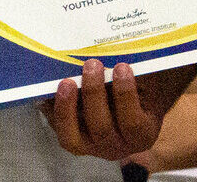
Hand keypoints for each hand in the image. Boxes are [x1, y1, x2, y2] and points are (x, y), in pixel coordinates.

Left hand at [42, 60, 167, 160]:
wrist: (127, 105)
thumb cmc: (140, 91)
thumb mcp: (148, 84)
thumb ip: (142, 74)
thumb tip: (131, 50)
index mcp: (141, 134)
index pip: (134, 123)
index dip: (126, 95)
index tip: (122, 66)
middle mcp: (116, 147)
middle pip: (101, 127)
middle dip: (94, 93)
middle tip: (92, 64)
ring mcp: (90, 146)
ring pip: (73, 135)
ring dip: (67, 106)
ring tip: (66, 80)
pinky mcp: (69, 137)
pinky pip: (56, 127)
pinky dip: (51, 108)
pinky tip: (48, 88)